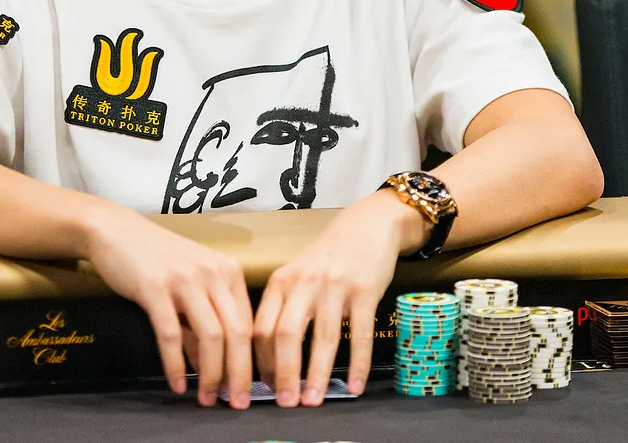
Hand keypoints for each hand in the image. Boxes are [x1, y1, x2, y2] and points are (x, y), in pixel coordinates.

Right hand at [81, 203, 254, 408]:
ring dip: (210, 374)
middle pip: (237, 334)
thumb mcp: (190, 284)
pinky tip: (177, 384)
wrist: (116, 231)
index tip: (248, 387)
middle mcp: (212, 273)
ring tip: (206, 398)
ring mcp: (184, 279)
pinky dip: (176, 365)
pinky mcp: (155, 288)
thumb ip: (204, 320)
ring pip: (210, 337)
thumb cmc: (155, 260)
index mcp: (228, 271)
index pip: (250, 324)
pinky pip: (171, 335)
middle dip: (239, 375)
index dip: (252, 361)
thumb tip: (212, 367)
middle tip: (237, 403)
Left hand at [253, 189, 427, 406]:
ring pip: (324, 339)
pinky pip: (360, 335)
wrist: (367, 225)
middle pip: (287, 335)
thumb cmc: (327, 256)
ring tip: (314, 401)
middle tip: (285, 403)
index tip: (263, 387)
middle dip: (284, 374)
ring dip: (318, 376)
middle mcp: (304, 282)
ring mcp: (335, 286)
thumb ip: (282, 307)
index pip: (261, 327)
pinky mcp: (365, 290)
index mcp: (281, 281)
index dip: (260, 362)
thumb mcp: (296, 274)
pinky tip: (355, 386)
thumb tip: (268, 358)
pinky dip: (358, 364)